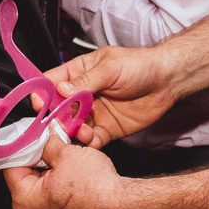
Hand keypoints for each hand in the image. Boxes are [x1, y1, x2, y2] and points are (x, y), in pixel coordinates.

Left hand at [4, 132, 128, 208]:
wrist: (124, 208)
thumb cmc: (97, 189)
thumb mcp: (65, 153)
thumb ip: (47, 142)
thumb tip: (43, 135)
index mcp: (24, 201)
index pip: (11, 164)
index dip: (23, 144)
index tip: (30, 133)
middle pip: (29, 173)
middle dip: (42, 153)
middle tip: (52, 139)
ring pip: (46, 182)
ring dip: (56, 163)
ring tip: (68, 151)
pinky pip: (59, 192)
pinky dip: (65, 177)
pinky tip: (77, 165)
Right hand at [40, 45, 176, 148]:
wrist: (168, 81)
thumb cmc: (139, 66)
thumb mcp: (110, 69)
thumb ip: (85, 81)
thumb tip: (61, 89)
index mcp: (78, 73)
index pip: (52, 83)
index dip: (43, 94)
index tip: (41, 106)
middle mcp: (82, 94)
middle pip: (59, 109)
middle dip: (57, 118)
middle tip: (60, 125)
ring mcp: (93, 112)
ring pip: (73, 126)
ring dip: (73, 132)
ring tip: (83, 131)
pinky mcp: (106, 128)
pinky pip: (91, 139)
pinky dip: (89, 142)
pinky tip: (93, 139)